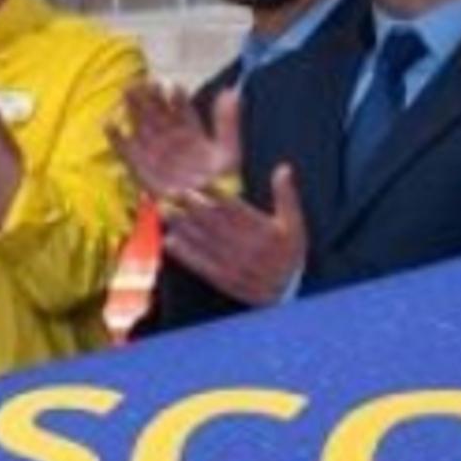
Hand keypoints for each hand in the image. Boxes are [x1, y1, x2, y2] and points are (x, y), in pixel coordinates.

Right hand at [112, 82, 241, 201]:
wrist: (204, 211)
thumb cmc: (220, 184)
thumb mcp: (229, 151)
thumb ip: (227, 122)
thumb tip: (230, 91)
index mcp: (193, 135)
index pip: (183, 111)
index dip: (178, 99)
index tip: (175, 86)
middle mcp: (171, 141)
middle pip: (158, 114)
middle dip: (151, 98)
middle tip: (145, 82)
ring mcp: (155, 153)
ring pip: (142, 126)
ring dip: (134, 109)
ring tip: (128, 91)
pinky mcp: (140, 169)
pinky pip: (125, 151)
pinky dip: (116, 139)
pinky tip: (109, 123)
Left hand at [159, 164, 308, 303]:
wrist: (286, 292)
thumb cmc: (289, 253)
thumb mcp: (294, 224)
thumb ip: (286, 196)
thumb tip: (284, 167)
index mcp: (264, 231)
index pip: (236, 208)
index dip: (215, 194)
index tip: (199, 182)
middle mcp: (248, 248)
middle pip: (216, 223)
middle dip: (193, 206)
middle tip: (174, 192)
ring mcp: (235, 265)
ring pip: (205, 242)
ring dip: (183, 226)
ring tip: (165, 211)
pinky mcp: (224, 280)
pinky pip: (201, 265)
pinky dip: (184, 254)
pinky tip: (169, 241)